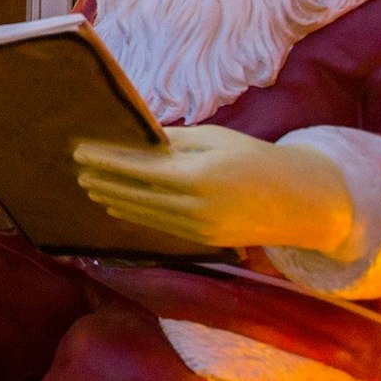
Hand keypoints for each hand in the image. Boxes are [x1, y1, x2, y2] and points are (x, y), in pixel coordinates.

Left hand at [74, 124, 356, 252]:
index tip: (81, 151)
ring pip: (145, 214)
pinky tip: (119, 207)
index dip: (107, 161)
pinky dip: (137, 216)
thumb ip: (175, 141)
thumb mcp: (217, 139)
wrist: (302, 203)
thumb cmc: (258, 159)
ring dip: (114, 201)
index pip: (139, 169)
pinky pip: (162, 226)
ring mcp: (200, 229)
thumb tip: (137, 138)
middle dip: (104, 181)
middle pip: (135, 195)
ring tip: (91, 187)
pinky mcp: (205, 242)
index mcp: (199, 176)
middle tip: (77, 169)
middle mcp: (196, 207)